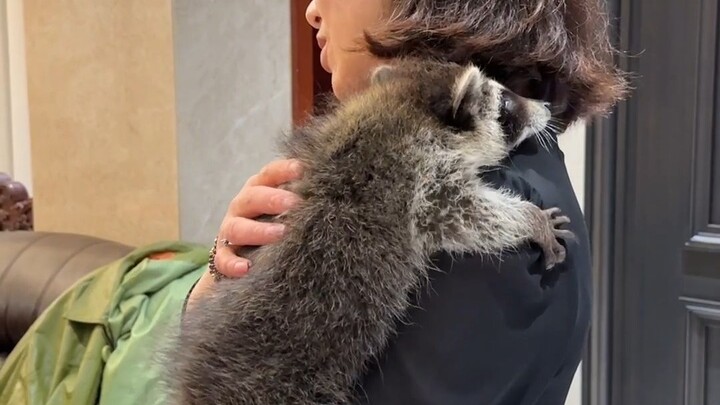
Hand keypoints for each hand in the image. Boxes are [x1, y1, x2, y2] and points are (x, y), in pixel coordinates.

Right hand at [186, 159, 302, 305]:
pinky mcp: (223, 256)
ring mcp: (230, 231)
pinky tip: (246, 268)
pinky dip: (233, 264)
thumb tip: (334, 186)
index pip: (269, 173)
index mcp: (259, 188)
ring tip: (280, 234)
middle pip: (253, 198)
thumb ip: (301, 196)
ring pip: (237, 228)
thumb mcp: (285, 206)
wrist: (245, 254)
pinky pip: (224, 260)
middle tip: (294, 203)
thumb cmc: (275, 222)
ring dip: (258, 231)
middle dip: (273, 199)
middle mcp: (242, 206)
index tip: (302, 169)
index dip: (284, 170)